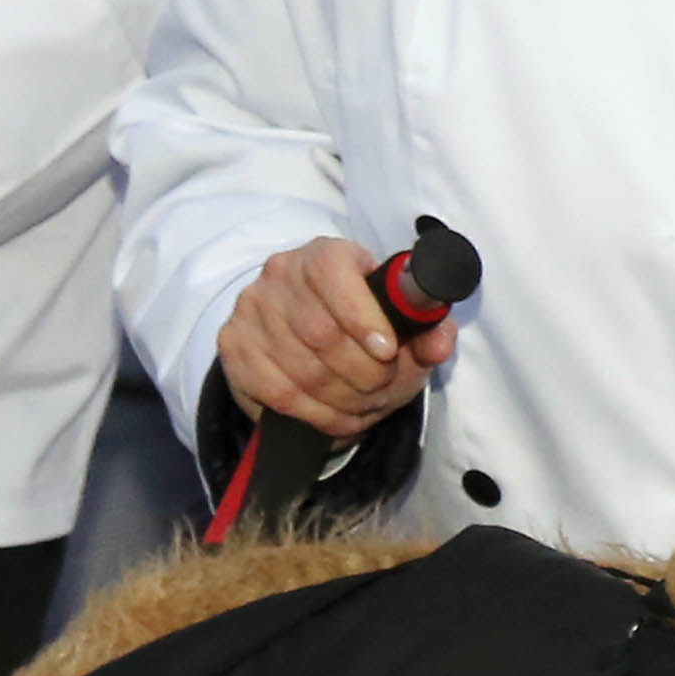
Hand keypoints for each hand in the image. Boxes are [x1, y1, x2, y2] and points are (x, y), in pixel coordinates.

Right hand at [221, 232, 455, 439]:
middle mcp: (281, 274)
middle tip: (382, 390)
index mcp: (326, 255)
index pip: (333, 273)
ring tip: (364, 407)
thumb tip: (440, 340)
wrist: (303, 335)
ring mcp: (252, 310)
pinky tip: (338, 420)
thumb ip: (427, 331)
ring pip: (302, 370)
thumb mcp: (401, 326)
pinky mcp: (234, 346)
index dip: (362, 316)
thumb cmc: (361, 326)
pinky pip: (278, 394)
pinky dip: (317, 416)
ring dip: (343, 401)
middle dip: (363, 373)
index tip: (388, 350)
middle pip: (320, 332)